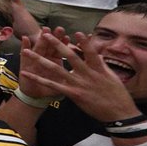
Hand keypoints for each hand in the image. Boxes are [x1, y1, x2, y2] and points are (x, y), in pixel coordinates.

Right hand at [16, 32, 73, 100]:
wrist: (35, 96)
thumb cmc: (51, 90)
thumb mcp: (64, 83)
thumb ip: (76, 74)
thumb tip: (88, 67)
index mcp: (56, 60)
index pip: (62, 49)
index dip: (67, 42)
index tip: (73, 36)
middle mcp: (45, 57)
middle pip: (51, 45)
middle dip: (55, 37)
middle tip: (60, 29)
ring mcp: (34, 60)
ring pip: (39, 47)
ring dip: (41, 39)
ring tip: (44, 30)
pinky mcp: (24, 64)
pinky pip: (23, 55)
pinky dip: (24, 46)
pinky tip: (25, 38)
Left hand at [22, 36, 139, 122]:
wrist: (119, 113)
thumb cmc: (118, 94)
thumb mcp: (112, 76)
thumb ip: (102, 64)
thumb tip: (97, 53)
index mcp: (98, 68)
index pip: (90, 52)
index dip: (84, 42)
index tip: (77, 32)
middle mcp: (87, 74)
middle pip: (69, 56)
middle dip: (56, 44)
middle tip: (45, 34)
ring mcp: (78, 84)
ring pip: (56, 69)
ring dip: (40, 59)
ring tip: (27, 51)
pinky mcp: (72, 94)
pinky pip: (52, 85)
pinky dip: (39, 79)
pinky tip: (27, 74)